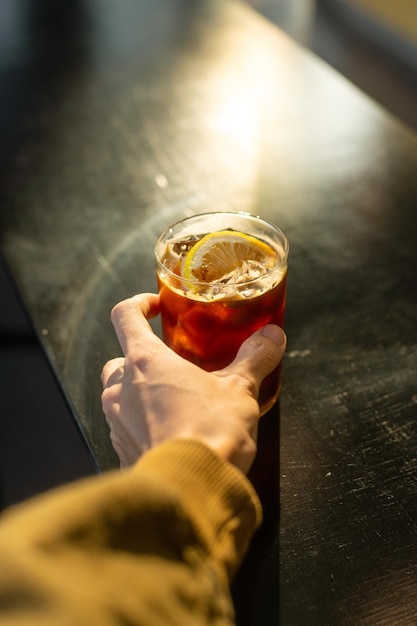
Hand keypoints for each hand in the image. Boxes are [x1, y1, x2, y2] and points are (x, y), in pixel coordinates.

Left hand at [101, 293, 285, 473]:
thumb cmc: (210, 433)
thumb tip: (272, 335)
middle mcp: (121, 389)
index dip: (138, 304)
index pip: (124, 315)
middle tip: (172, 365)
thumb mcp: (240, 390)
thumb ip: (255, 358)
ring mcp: (117, 422)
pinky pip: (126, 428)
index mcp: (145, 362)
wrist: (190, 491)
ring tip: (177, 401)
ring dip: (141, 393)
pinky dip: (143, 424)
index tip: (156, 307)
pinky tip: (172, 432)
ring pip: (118, 395)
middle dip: (140, 359)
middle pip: (119, 359)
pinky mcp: (121, 451)